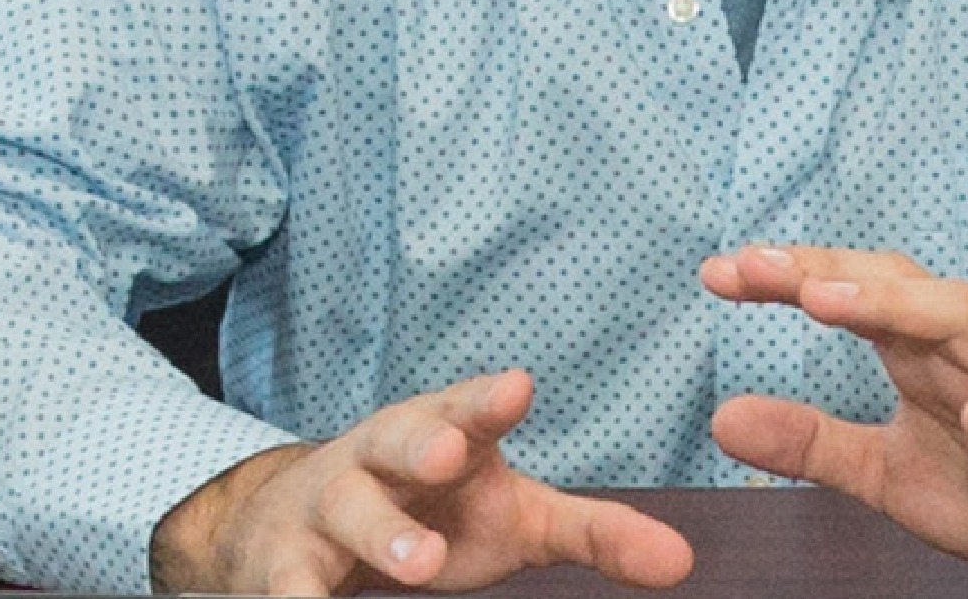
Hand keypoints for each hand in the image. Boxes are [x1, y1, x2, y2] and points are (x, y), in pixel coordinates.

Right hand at [147, 369, 693, 593]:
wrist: (298, 524)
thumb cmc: (430, 513)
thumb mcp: (514, 519)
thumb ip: (595, 534)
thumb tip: (684, 563)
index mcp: (443, 436)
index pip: (470, 410)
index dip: (489, 400)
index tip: (517, 388)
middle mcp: (381, 459)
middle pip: (398, 439)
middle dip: (423, 441)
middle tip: (451, 453)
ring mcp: (327, 509)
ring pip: (346, 511)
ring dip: (381, 534)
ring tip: (419, 563)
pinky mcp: (282, 566)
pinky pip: (287, 585)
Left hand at [700, 246, 967, 593]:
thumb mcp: (887, 472)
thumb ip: (811, 442)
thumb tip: (722, 417)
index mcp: (922, 356)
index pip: (853, 293)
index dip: (789, 278)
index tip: (718, 272)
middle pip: (898, 286)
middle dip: (828, 270)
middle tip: (755, 267)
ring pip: (963, 325)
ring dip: (898, 307)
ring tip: (829, 302)